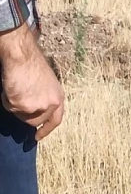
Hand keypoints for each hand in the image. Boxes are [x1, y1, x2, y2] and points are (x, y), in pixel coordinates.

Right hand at [0, 23, 64, 140]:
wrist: (23, 56)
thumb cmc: (32, 64)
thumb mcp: (47, 83)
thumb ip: (45, 98)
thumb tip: (36, 110)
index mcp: (58, 98)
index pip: (55, 120)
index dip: (46, 130)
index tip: (37, 137)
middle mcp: (50, 105)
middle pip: (35, 121)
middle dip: (25, 115)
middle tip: (18, 102)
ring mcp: (37, 107)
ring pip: (21, 116)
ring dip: (16, 105)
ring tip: (16, 89)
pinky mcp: (23, 106)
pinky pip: (10, 108)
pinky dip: (7, 99)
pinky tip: (11, 87)